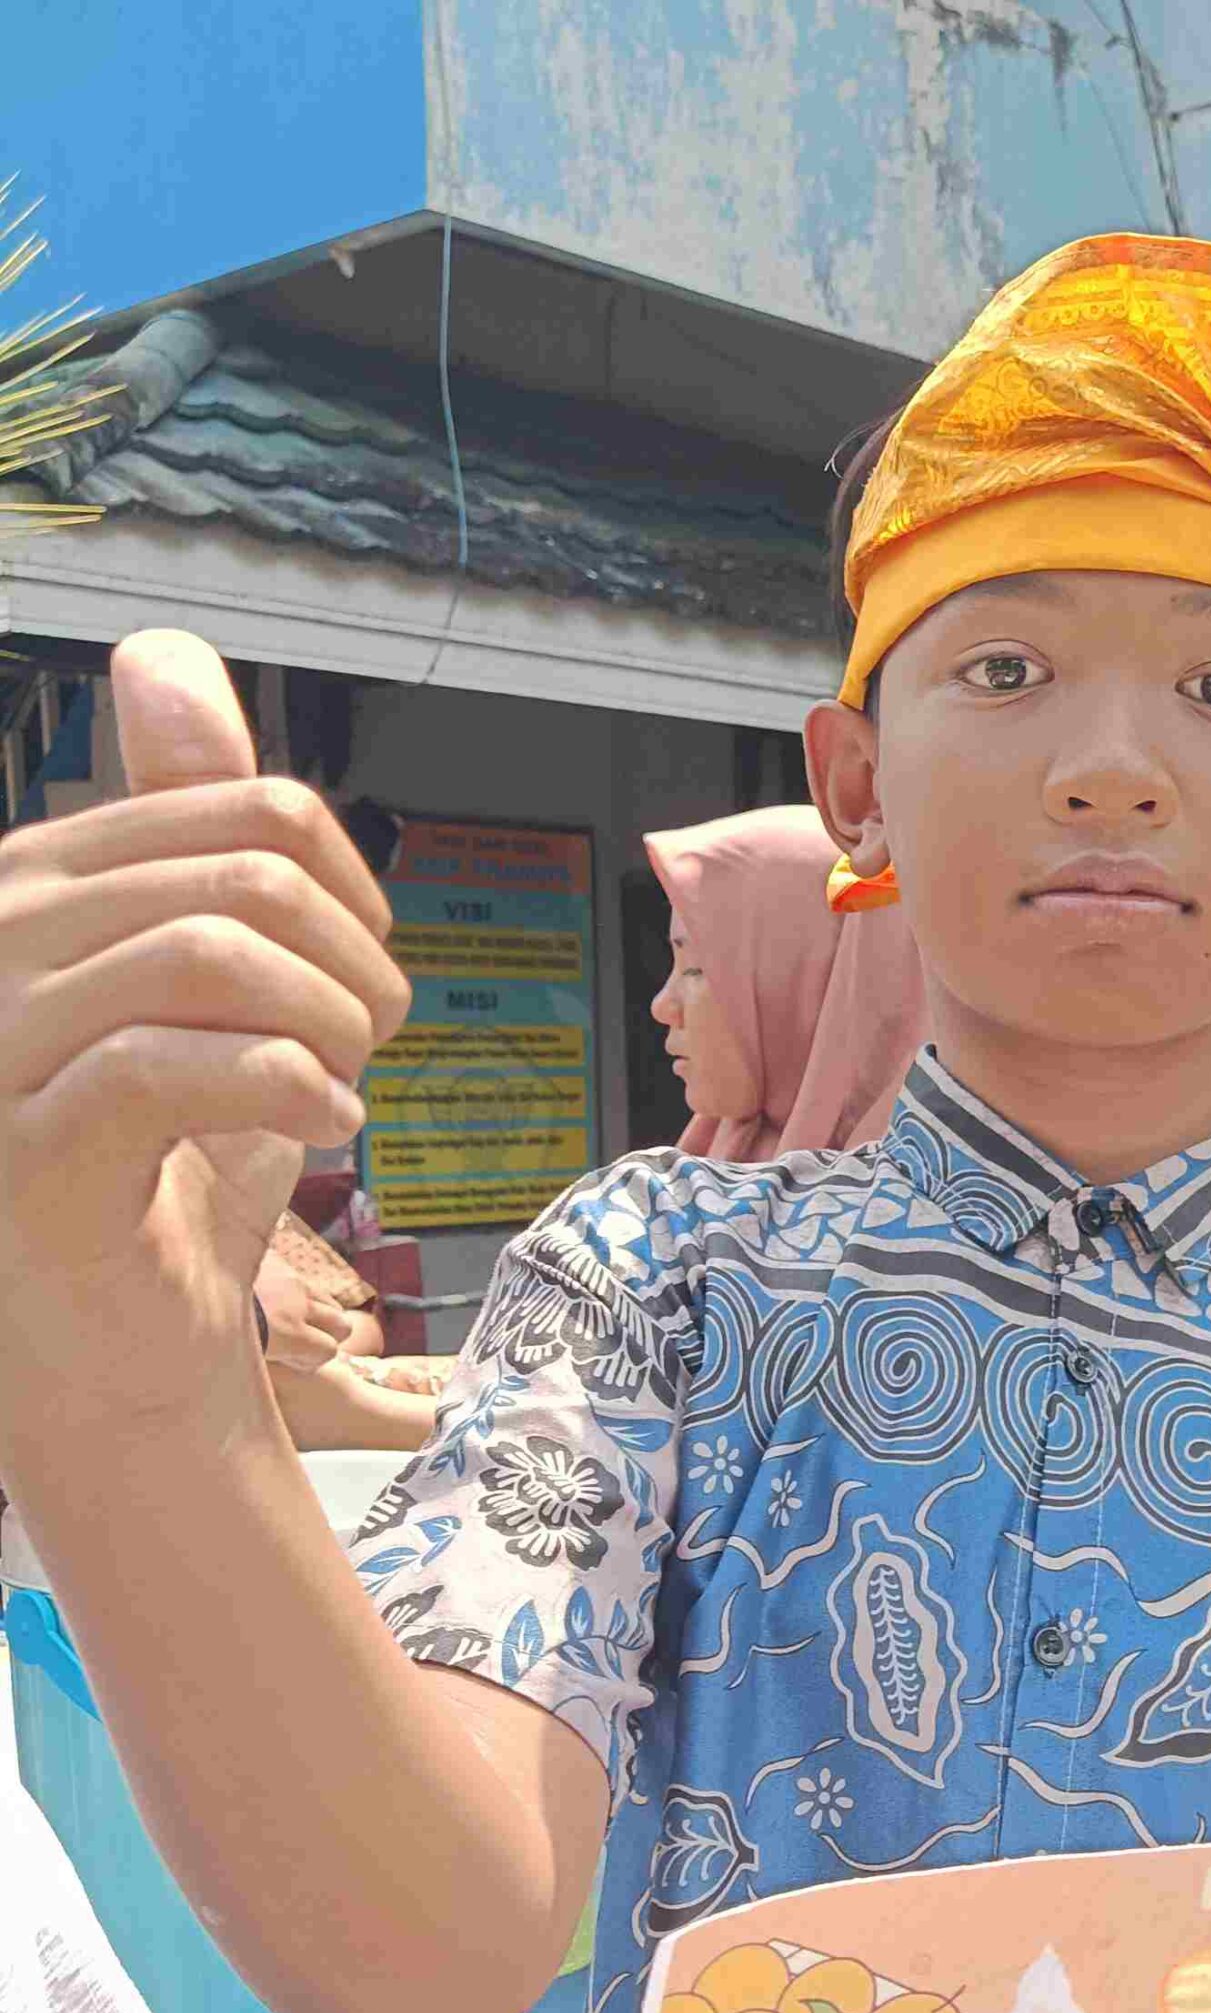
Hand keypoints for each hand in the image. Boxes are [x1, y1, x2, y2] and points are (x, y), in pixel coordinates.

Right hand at [0, 633, 407, 1442]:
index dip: (354, 893)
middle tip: (370, 1047)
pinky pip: (177, 1063)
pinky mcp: (21, 1150)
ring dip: (331, 1024)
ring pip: (215, 952)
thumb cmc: (166, 1173)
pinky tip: (325, 1130)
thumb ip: (202, 838)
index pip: (246, 808)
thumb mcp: (206, 990)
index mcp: (40, 884)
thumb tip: (164, 658)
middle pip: (245, 876)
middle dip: (353, 963)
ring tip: (344, 1083)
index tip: (367, 978)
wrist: (123, 1350)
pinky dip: (293, 1088)